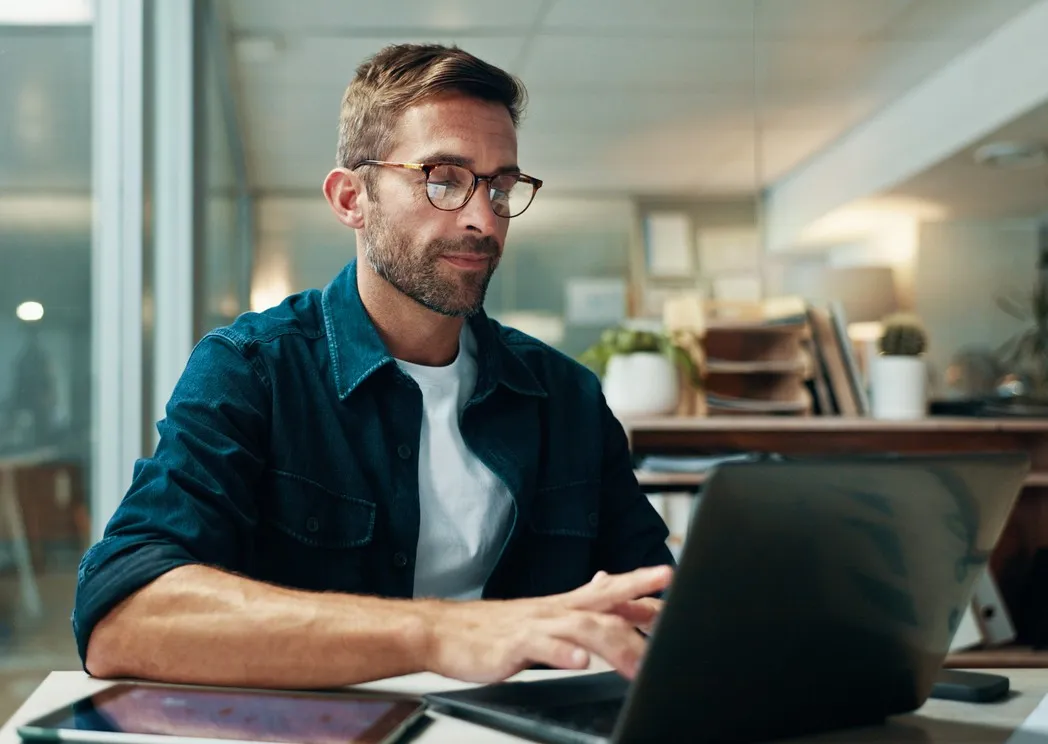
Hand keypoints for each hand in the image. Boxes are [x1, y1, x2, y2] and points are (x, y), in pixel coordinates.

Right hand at [421, 564, 673, 684]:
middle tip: (669, 615)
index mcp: (560, 605)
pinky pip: (541, 648)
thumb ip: (574, 604)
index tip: (669, 579)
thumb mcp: (539, 614)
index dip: (639, 584)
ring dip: (612, 643)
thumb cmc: (489, 628)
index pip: (607, 589)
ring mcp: (534, 626)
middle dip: (638, 606)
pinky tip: (580, 661)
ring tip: (637, 662)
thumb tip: (604, 584)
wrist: (440, 631)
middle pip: (604, 603)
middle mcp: (552, 610)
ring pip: (581, 627)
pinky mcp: (513, 645)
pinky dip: (562, 653)